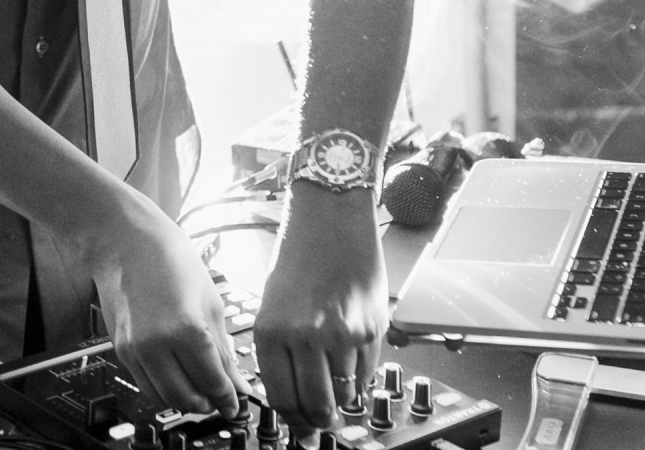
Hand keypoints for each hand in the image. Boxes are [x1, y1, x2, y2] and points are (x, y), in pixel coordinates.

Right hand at [86, 198, 244, 417]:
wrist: (125, 240)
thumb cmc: (168, 258)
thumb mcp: (210, 301)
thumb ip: (223, 350)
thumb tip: (237, 385)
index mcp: (185, 330)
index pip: (213, 383)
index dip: (229, 399)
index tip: (236, 404)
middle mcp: (155, 345)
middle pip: (187, 398)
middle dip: (208, 404)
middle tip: (221, 399)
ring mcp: (134, 349)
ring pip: (163, 398)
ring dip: (185, 401)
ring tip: (199, 390)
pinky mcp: (120, 349)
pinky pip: (144, 385)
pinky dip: (163, 390)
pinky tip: (177, 376)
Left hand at [252, 184, 387, 441]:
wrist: (330, 218)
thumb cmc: (298, 257)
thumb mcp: (272, 304)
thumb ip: (280, 350)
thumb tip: (292, 395)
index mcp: (272, 331)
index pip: (282, 397)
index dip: (292, 418)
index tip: (298, 426)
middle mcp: (306, 336)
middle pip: (316, 405)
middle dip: (318, 421)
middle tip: (320, 424)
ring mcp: (342, 334)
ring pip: (345, 393)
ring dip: (342, 400)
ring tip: (337, 395)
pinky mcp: (372, 327)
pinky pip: (368, 372)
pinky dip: (361, 378)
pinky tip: (353, 370)